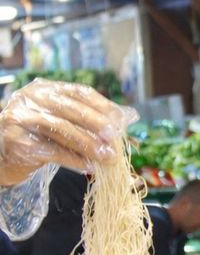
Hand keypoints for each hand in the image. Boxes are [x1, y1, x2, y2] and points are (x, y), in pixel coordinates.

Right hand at [0, 79, 135, 185]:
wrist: (3, 155)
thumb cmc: (40, 136)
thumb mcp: (64, 121)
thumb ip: (92, 118)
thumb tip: (131, 116)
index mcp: (45, 88)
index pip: (79, 92)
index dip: (102, 106)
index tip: (121, 120)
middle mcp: (30, 98)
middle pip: (71, 109)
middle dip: (97, 125)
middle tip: (115, 139)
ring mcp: (21, 118)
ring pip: (62, 130)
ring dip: (89, 145)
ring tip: (107, 157)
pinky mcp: (18, 141)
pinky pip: (52, 151)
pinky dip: (74, 159)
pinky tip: (88, 166)